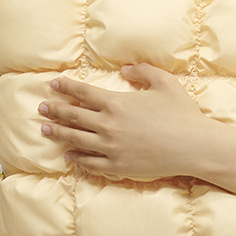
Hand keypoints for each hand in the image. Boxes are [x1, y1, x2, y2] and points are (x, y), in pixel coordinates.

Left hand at [38, 63, 207, 179]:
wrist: (194, 147)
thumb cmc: (182, 113)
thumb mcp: (164, 83)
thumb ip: (142, 72)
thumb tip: (125, 69)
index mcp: (117, 103)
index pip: (83, 94)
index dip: (66, 88)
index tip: (54, 85)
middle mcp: (108, 126)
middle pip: (73, 117)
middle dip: (55, 110)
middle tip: (42, 107)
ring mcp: (111, 148)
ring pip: (76, 140)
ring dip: (58, 133)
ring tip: (45, 130)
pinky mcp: (118, 167)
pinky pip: (90, 163)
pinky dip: (76, 158)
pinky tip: (68, 155)